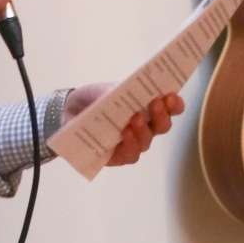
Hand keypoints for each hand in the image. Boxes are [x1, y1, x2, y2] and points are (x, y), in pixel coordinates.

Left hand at [63, 84, 184, 166]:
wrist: (68, 111)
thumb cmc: (94, 98)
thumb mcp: (110, 88)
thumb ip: (126, 89)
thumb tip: (140, 85)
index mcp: (148, 108)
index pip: (170, 108)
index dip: (175, 104)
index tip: (172, 96)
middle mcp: (145, 127)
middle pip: (163, 126)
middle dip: (162, 115)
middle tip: (156, 102)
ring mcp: (133, 143)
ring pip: (147, 141)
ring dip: (144, 129)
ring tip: (135, 117)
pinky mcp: (119, 157)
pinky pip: (131, 154)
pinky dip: (130, 143)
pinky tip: (125, 133)